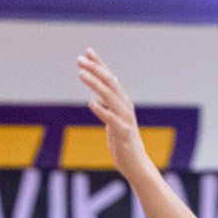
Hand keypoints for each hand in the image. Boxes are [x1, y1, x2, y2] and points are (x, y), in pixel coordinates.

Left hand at [76, 49, 151, 179]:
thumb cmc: (124, 144)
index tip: (86, 52)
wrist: (137, 166)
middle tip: (79, 59)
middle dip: (94, 69)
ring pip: (109, 96)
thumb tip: (101, 93)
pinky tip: (91, 102)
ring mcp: (125, 119)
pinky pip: (111, 119)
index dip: (98, 64)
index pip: (109, 78)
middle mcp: (125, 106)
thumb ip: (110, 105)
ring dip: (94, 84)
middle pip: (109, 83)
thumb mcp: (115, 120)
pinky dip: (102, 110)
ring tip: (81, 74)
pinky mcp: (123, 133)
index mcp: (122, 102)